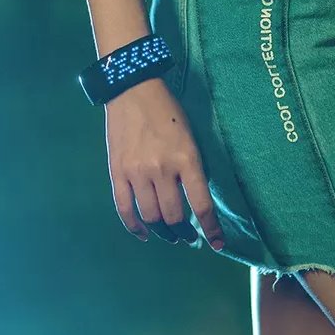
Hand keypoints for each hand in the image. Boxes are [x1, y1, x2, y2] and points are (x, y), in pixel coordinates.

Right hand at [104, 76, 225, 248]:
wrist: (133, 90)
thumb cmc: (169, 111)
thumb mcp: (191, 137)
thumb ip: (193, 168)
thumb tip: (196, 201)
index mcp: (187, 159)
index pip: (201, 205)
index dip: (211, 230)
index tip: (217, 245)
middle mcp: (162, 169)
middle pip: (174, 217)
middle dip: (185, 233)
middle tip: (189, 237)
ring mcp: (137, 172)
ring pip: (151, 217)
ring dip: (163, 233)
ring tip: (170, 236)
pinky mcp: (117, 172)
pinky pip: (125, 209)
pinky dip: (135, 227)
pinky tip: (144, 234)